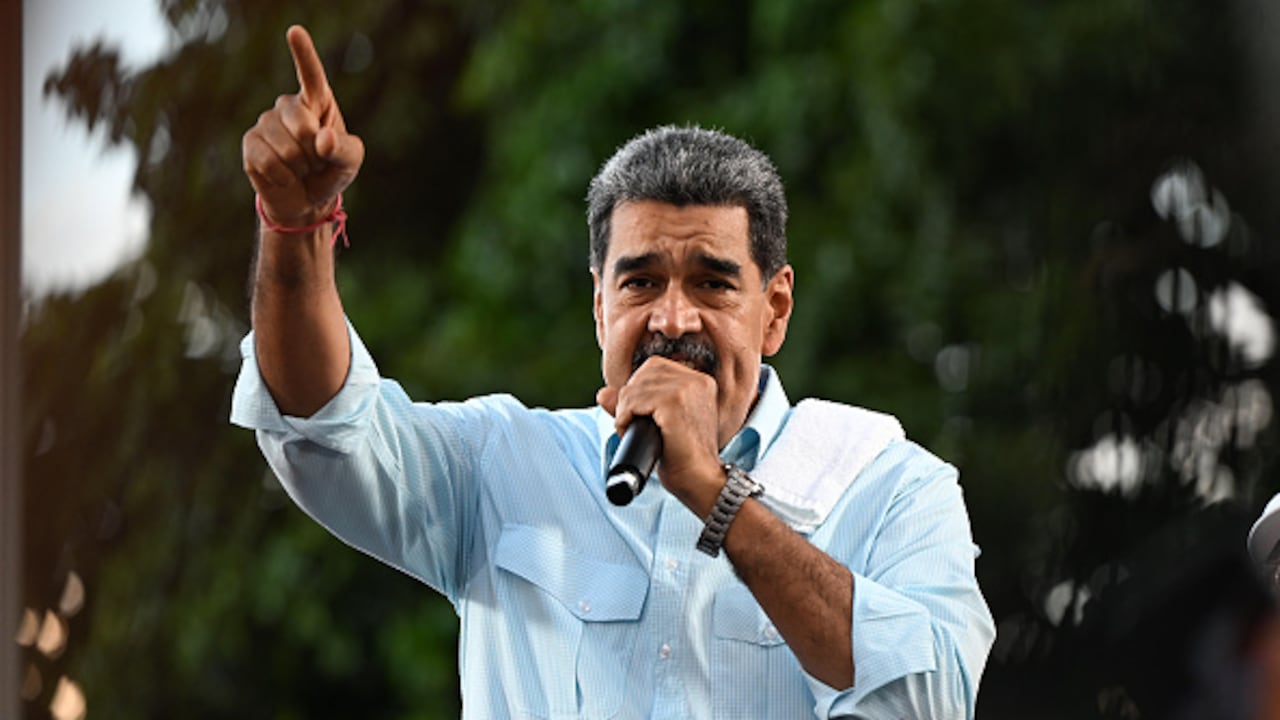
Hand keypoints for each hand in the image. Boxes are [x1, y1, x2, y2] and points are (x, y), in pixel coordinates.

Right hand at [242, 25, 364, 227]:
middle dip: (315, 152)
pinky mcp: (250, 144)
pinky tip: (284, 176)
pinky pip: (268, 161)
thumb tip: (322, 139)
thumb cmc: (331, 171)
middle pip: (302, 125)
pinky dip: (282, 176)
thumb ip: (344, 148)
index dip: (303, 54)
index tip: (295, 32)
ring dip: (299, 167)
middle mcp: (287, 107)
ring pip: (286, 148)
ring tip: (300, 168)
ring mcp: (265, 123)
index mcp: (316, 102)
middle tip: (316, 160)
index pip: (310, 75)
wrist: (307, 199)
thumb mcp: (350, 161)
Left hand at [597, 358, 723, 515]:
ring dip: (625, 410)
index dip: (639, 388)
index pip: (655, 366)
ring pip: (635, 387)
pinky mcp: (675, 402)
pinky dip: (624, 417)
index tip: (640, 413)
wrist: (699, 480)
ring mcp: (687, 389)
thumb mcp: (658, 424)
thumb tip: (603, 393)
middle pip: (644, 372)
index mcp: (700, 381)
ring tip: (631, 430)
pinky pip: (634, 400)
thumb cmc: (682, 458)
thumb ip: (634, 404)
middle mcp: (697, 380)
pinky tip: (629, 431)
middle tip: (631, 424)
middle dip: (630, 397)